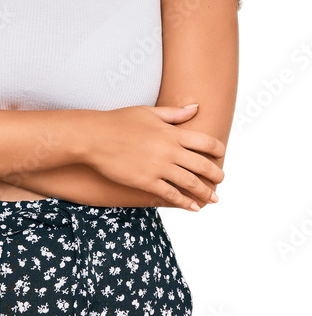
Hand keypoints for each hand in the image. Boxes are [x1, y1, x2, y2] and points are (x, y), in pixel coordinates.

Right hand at [83, 103, 224, 210]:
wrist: (94, 137)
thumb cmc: (118, 121)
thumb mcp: (148, 112)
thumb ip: (174, 113)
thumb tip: (196, 107)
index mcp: (171, 132)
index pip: (205, 142)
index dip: (217, 149)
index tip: (221, 155)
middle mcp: (169, 150)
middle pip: (202, 165)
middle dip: (216, 174)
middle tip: (221, 180)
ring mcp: (158, 167)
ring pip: (190, 183)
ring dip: (205, 192)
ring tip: (212, 199)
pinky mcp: (146, 181)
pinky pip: (171, 194)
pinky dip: (184, 202)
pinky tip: (192, 208)